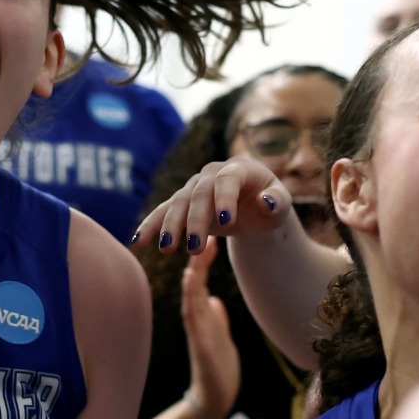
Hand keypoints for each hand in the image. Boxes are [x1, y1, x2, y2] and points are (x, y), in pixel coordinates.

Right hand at [133, 155, 295, 255]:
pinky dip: (150, 226)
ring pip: (178, 204)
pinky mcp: (182, 203)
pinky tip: (137, 243)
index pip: (228, 180)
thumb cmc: (270, 204)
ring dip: (170, 226)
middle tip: (195, 248)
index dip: (225, 199)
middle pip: (199, 195)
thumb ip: (278, 202)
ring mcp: (194, 187)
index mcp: (238, 169)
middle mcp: (212, 174)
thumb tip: (266, 203)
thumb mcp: (281, 205)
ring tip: (167, 249)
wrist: (253, 205)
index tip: (227, 222)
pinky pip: (163, 213)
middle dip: (196, 221)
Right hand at [180, 244, 239, 418]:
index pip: (199, 283)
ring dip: (194, 276)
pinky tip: (193, 286)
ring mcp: (197, 333)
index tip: (212, 236)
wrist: (216, 397)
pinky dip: (192, 301)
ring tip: (197, 254)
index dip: (203, 260)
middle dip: (198, 260)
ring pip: (192, 298)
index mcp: (202, 316)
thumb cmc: (218, 367)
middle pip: (193, 285)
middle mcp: (197, 321)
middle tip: (205, 234)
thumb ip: (215, 317)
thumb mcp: (220, 335)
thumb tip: (212, 300)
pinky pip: (194, 321)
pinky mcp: (200, 347)